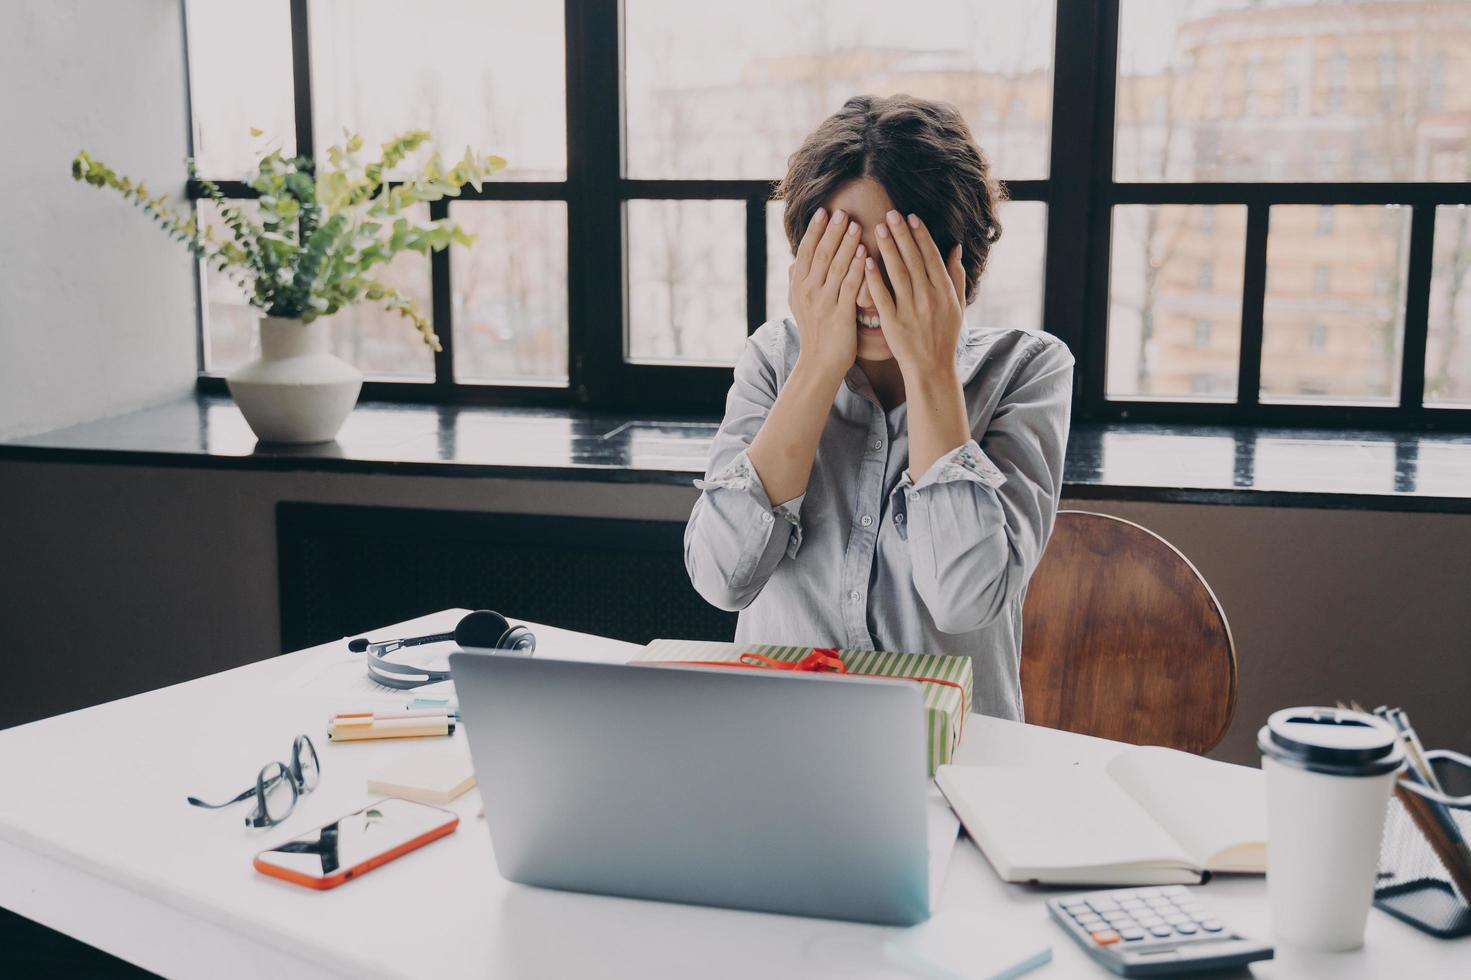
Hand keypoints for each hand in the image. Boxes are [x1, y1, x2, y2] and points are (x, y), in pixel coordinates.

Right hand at [788, 206, 866, 379]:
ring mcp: (823, 303)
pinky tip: (865, 253)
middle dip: (832, 231)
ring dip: (846, 244)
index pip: (806, 252)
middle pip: (821, 255)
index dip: (814, 230)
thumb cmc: (815, 331)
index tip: (824, 211)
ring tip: (856, 225)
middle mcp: (808, 292)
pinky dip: (856, 267)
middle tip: (842, 212)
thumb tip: (795, 260)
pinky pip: (849, 286)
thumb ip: (798, 281)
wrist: (819, 363)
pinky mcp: (840, 315)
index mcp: (798, 286)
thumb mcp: (798, 305)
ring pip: (835, 267)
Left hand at [865, 210, 965, 378]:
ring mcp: (910, 310)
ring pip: (898, 273)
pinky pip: (882, 296)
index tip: (910, 217)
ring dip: (888, 248)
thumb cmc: (944, 336)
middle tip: (890, 213)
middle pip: (913, 259)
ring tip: (877, 228)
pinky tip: (866, 260)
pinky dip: (874, 278)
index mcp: (944, 291)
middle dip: (902, 234)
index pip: (931, 257)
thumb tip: (955, 248)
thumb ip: (956, 276)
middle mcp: (929, 297)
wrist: (932, 368)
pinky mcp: (893, 323)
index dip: (920, 235)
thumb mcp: (957, 306)